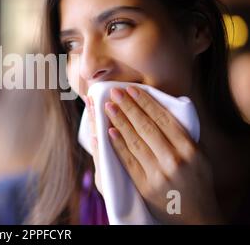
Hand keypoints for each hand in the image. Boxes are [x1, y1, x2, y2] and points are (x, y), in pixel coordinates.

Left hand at [90, 86, 223, 223]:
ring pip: (135, 141)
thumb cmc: (196, 181)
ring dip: (119, 121)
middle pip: (146, 127)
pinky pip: (129, 161)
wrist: (198, 217)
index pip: (163, 118)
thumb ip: (181, 135)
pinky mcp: (145, 186)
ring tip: (108, 107)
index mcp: (189, 148)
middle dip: (128, 107)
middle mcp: (175, 159)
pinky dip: (118, 145)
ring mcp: (159, 174)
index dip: (145, 102)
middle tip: (114, 92)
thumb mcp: (199, 156)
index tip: (132, 89)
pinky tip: (109, 131)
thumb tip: (159, 109)